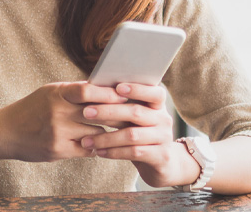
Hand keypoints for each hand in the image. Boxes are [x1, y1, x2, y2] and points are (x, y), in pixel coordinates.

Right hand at [0, 82, 127, 161]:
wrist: (5, 132)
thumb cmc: (33, 108)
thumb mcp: (50, 92)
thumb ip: (76, 91)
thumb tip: (107, 87)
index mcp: (57, 93)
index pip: (88, 91)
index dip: (109, 94)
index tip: (125, 96)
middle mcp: (57, 112)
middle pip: (97, 114)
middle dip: (117, 115)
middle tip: (133, 115)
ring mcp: (58, 133)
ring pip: (96, 133)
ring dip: (107, 132)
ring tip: (118, 130)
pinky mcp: (58, 151)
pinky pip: (88, 150)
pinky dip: (97, 146)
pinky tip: (101, 143)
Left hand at [78, 83, 197, 187]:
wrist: (163, 164)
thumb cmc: (141, 134)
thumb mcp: (136, 119)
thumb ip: (123, 106)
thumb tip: (94, 92)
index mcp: (158, 105)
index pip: (154, 92)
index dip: (137, 89)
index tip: (117, 87)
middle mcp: (164, 119)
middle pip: (136, 112)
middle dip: (109, 111)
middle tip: (86, 112)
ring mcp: (164, 138)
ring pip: (132, 135)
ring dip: (106, 138)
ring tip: (86, 141)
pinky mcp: (161, 156)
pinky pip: (134, 152)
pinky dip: (114, 152)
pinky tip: (99, 152)